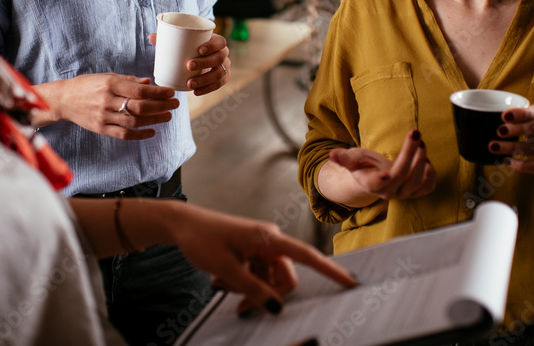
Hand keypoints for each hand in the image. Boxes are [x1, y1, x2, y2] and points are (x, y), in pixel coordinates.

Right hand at [31, 74, 177, 139]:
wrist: (64, 100)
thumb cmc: (87, 85)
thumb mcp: (107, 76)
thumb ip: (128, 80)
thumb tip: (149, 83)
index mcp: (110, 84)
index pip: (139, 90)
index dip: (158, 92)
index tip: (170, 92)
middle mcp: (108, 100)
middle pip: (140, 106)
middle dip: (161, 106)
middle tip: (175, 105)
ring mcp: (104, 116)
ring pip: (135, 121)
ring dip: (155, 119)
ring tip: (167, 116)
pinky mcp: (101, 129)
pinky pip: (124, 134)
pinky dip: (140, 134)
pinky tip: (152, 131)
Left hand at [148, 32, 230, 95]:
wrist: (200, 57)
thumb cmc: (189, 47)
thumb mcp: (181, 42)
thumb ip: (168, 39)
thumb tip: (151, 37)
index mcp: (216, 41)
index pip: (220, 42)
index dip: (212, 46)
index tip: (199, 50)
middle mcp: (223, 54)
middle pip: (219, 58)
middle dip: (205, 63)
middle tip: (188, 66)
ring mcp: (224, 67)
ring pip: (219, 74)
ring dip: (205, 80)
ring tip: (189, 83)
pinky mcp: (222, 78)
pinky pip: (218, 85)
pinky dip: (207, 89)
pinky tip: (196, 92)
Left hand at [167, 202, 357, 315]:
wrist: (182, 225)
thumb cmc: (202, 240)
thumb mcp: (226, 270)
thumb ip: (253, 290)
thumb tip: (278, 308)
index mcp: (268, 238)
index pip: (307, 256)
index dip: (331, 271)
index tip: (352, 282)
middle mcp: (269, 241)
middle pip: (286, 277)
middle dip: (268, 295)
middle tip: (241, 307)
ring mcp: (260, 246)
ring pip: (271, 279)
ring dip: (254, 290)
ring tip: (224, 289)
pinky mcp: (251, 251)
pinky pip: (259, 274)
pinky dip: (246, 283)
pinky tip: (223, 281)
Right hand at [326, 130, 435, 201]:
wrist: (376, 177)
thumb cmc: (363, 166)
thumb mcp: (353, 159)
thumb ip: (344, 158)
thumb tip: (331, 154)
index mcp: (371, 183)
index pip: (376, 184)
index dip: (382, 179)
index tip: (387, 173)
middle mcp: (388, 192)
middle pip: (401, 175)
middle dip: (409, 153)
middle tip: (415, 133)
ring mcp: (403, 194)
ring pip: (417, 182)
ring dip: (421, 160)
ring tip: (420, 142)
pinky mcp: (416, 192)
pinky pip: (428, 187)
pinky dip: (431, 174)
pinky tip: (426, 159)